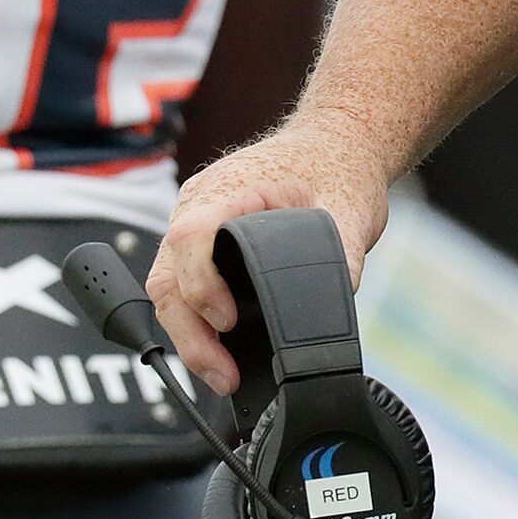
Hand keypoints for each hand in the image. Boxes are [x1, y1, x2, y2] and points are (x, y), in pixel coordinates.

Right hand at [151, 121, 391, 397]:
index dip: (201, 284)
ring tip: (222, 374)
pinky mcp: (202, 244)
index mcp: (230, 185)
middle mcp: (199, 203)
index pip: (191, 235)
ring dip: (188, 336)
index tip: (227, 320)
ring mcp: (194, 222)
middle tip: (225, 374)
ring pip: (167, 288)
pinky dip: (194, 321)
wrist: (337, 143)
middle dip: (190, 333)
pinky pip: (181, 285)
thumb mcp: (350, 210)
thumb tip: (333, 308)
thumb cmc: (338, 166)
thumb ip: (341, 257)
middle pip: (167, 275)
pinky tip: (217, 351)